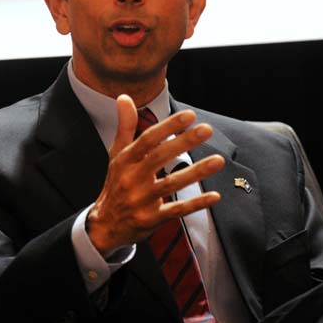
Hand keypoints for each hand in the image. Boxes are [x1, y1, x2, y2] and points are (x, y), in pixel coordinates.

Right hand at [86, 94, 224, 254]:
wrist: (104, 226)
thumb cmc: (116, 184)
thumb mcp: (117, 155)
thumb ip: (125, 126)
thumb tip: (124, 97)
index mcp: (125, 161)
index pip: (146, 140)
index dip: (167, 127)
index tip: (189, 115)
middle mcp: (131, 179)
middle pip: (159, 157)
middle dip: (184, 142)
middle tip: (206, 129)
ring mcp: (141, 200)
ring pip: (171, 184)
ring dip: (196, 172)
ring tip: (218, 160)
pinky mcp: (151, 219)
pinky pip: (176, 210)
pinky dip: (196, 204)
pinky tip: (214, 196)